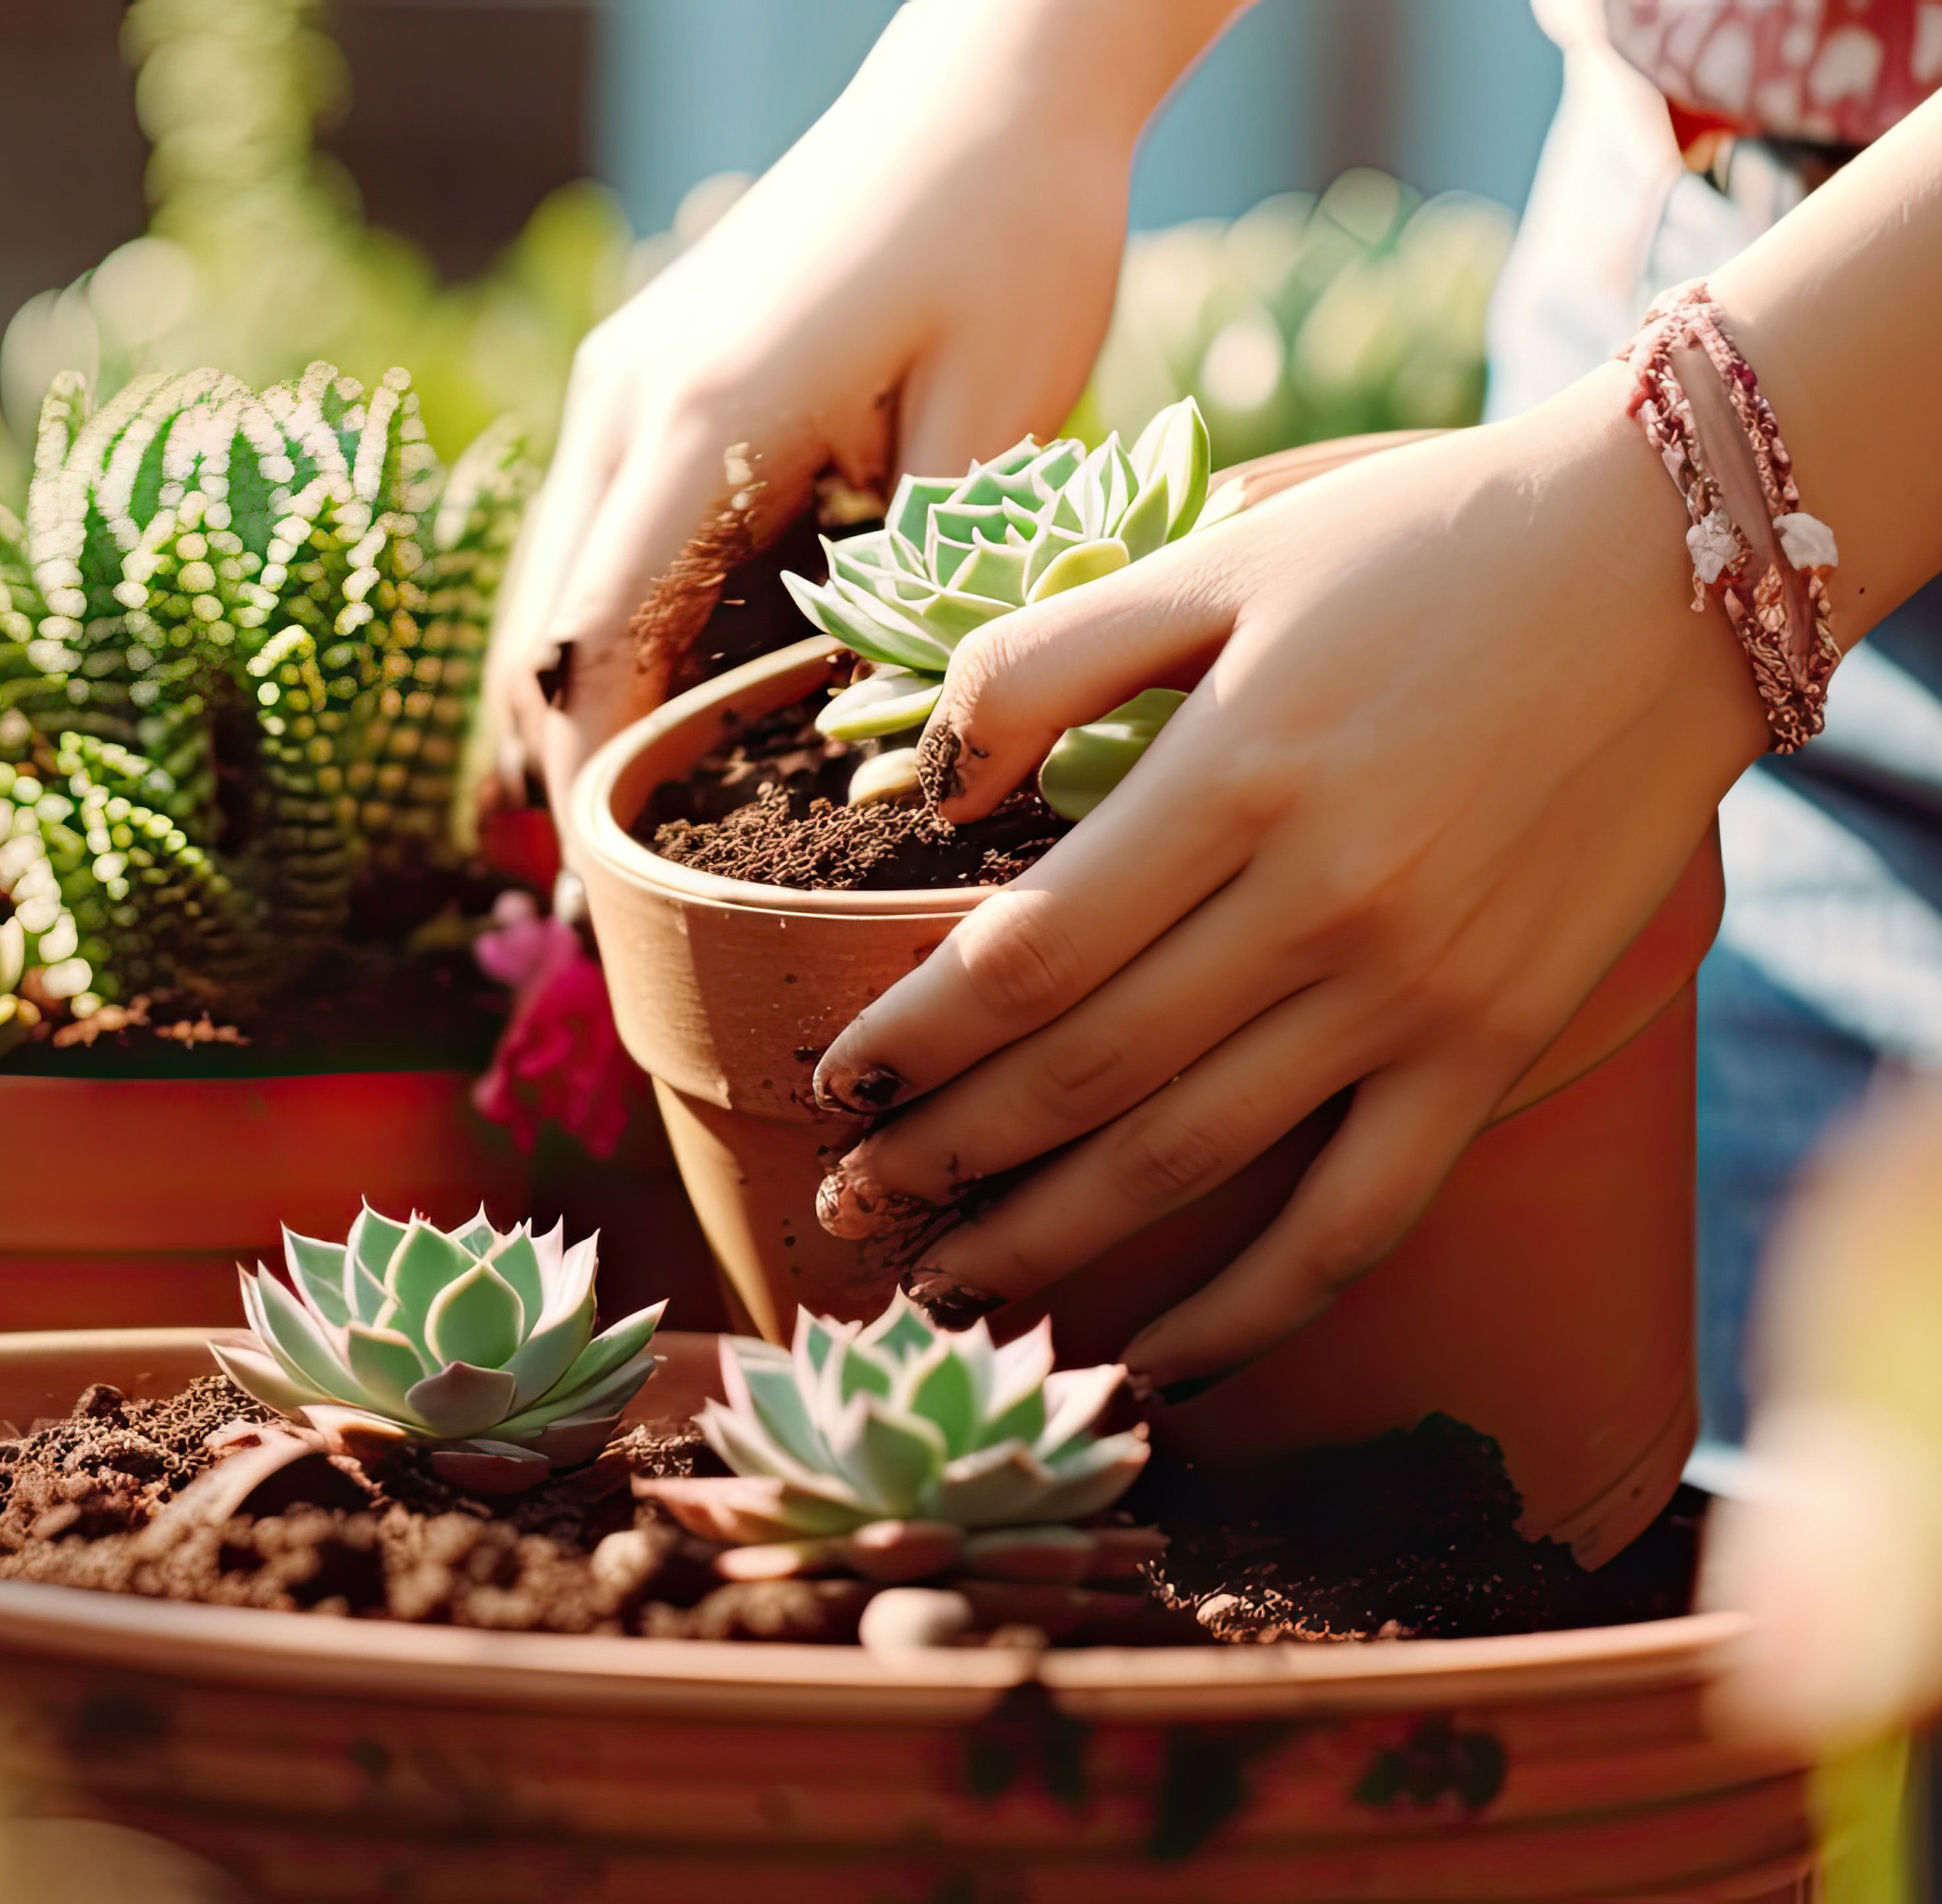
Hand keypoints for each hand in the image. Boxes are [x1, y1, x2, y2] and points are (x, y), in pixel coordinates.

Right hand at [484, 0, 1235, 821]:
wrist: (990, 88)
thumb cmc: (1016, 237)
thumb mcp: (1003, 419)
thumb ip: (929, 580)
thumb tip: (893, 739)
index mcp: (705, 420)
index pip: (597, 639)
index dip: (594, 771)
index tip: (617, 882)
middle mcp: (630, 399)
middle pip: (546, 622)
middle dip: (566, 758)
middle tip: (608, 894)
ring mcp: (625, 379)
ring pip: (554, 578)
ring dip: (576, 694)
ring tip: (620, 827)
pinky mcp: (650, 370)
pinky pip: (593, 527)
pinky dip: (605, 622)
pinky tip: (658, 699)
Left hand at [808, 368, 1766, 1388]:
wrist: (1679, 565)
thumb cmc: (1420, 551)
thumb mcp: (1217, 556)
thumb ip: (1045, 660)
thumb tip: (927, 782)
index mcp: (1235, 777)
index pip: (1025, 957)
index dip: (914, 1037)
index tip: (833, 1082)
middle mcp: (1320, 904)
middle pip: (1082, 1076)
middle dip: (941, 1160)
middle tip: (841, 1212)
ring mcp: (1415, 994)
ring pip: (1190, 1162)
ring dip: (1048, 1242)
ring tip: (941, 1291)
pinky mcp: (1494, 1046)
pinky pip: (1356, 1218)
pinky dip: (1250, 1312)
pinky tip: (1153, 1366)